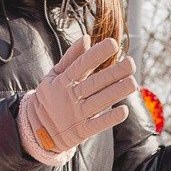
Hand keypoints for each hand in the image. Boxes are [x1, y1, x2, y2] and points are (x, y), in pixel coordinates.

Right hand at [19, 35, 138, 159]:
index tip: (113, 44)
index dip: (97, 54)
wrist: (37, 128)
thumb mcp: (53, 75)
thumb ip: (70, 58)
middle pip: (95, 83)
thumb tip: (86, 38)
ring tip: (132, 82)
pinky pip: (97, 124)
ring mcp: (76, 115)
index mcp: (63, 81)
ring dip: (116, 92)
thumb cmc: (50, 96)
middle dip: (114, 73)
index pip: (82, 65)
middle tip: (131, 63)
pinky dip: (110, 118)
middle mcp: (70, 97)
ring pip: (99, 101)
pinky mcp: (81, 131)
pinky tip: (124, 110)